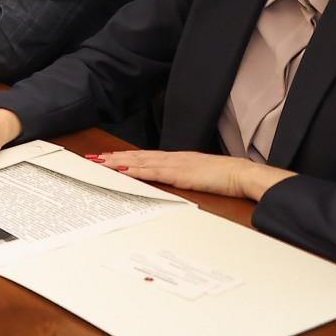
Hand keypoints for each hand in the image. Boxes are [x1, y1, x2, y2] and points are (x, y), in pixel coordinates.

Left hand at [86, 150, 295, 200]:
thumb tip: (170, 180)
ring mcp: (175, 164)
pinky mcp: (180, 173)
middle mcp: (173, 158)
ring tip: (100, 162)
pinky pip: (153, 172)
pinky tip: (123, 170)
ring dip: (119, 161)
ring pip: (141, 162)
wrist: (243, 174)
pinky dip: (136, 170)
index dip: (125, 156)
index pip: (145, 156)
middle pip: (137, 156)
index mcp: (177, 158)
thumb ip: (183, 175)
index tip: (107, 157)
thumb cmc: (225, 177)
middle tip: (92, 157)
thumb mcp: (199, 175)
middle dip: (113, 157)